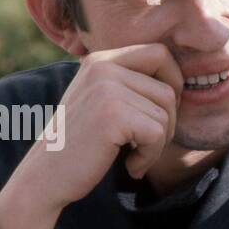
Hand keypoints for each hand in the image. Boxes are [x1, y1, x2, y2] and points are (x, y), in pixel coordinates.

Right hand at [14, 43, 183, 212]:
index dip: (174, 82)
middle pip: (168, 89)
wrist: (46, 175)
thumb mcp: (103, 102)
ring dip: (157, 145)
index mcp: (101, 59)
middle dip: (169, 122)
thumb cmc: (81, 144)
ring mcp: (106, 89)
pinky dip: (150, 157)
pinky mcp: (112, 115)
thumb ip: (132, 85)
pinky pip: (157, 134)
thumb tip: (183, 83)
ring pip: (165, 115)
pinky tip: (131, 166)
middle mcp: (103, 66)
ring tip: (134, 156)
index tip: (162, 113)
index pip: (160, 53)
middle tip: (147, 144)